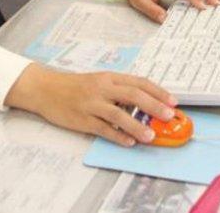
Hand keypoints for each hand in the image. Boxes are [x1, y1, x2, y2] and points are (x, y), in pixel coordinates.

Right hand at [4, 64, 178, 146]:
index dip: (157, 91)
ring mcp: (91, 104)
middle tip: (169, 116)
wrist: (45, 89)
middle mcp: (102, 88)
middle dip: (153, 105)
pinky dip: (117, 136)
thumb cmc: (75, 86)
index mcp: (109, 77)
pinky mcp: (82, 119)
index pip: (138, 82)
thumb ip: (119, 90)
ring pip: (118, 114)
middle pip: (132, 95)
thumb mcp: (99, 82)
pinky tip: (129, 142)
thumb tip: (146, 104)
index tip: (173, 101)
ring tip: (151, 136)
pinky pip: (103, 129)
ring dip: (136, 125)